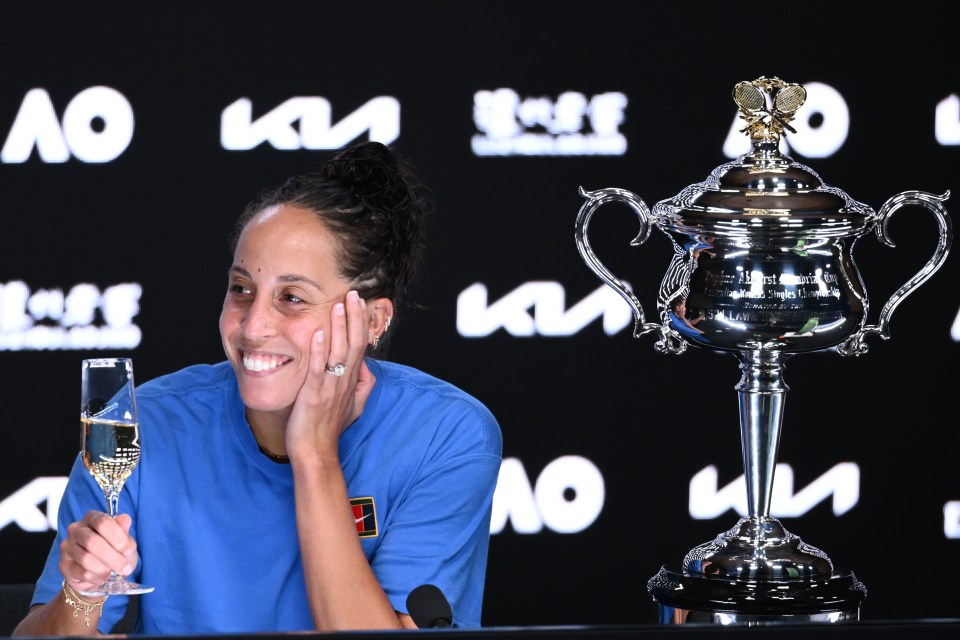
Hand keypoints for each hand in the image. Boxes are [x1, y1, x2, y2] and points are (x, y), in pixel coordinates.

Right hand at [59, 511, 137, 591]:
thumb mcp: (124, 542)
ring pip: (86, 558)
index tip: (128, 551)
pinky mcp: (64, 565)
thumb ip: (124, 531)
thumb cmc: (113, 552)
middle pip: (93, 541)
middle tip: (124, 567)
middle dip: (113, 557)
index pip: (102, 522)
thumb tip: (125, 519)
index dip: (118, 537)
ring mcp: (67, 547)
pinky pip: (81, 573)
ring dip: (105, 569)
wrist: (99, 574)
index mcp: (92, 518)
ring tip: (114, 573)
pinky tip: (103, 578)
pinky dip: (97, 577)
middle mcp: (76, 529)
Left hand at [286, 290, 375, 459]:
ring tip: (338, 305)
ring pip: (338, 352)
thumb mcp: (353, 406)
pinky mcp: (314, 396)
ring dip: (338, 327)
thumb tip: (365, 367)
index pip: (360, 346)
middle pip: (353, 343)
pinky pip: (318, 369)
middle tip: (353, 293)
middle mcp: (344, 381)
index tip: (360, 302)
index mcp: (352, 381)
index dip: (361, 323)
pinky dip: (318, 351)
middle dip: (354, 317)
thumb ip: (362, 386)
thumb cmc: (330, 430)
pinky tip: (318, 333)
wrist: (317, 453)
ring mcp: (330, 388)